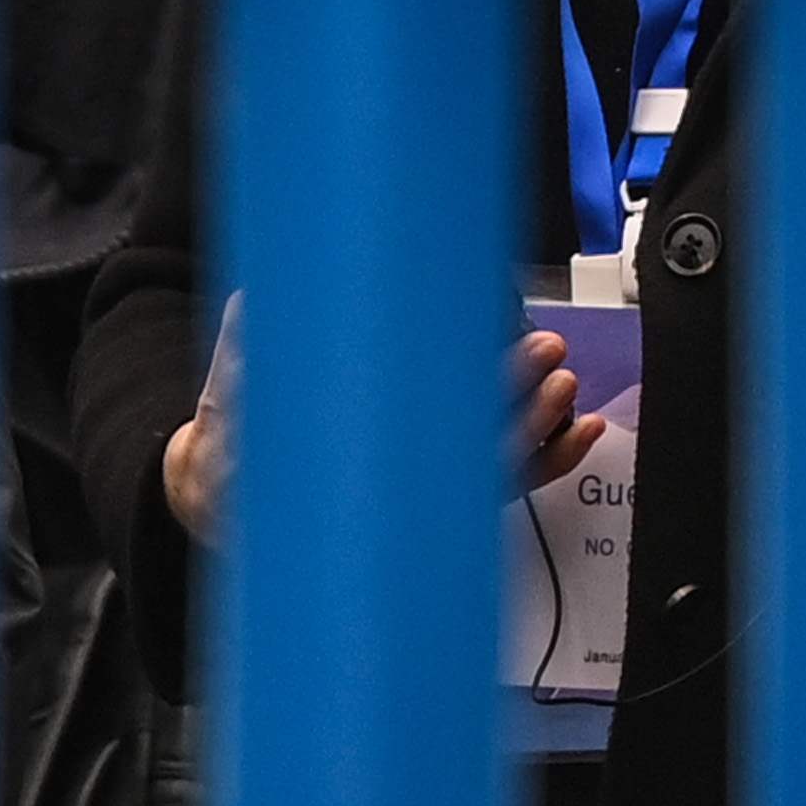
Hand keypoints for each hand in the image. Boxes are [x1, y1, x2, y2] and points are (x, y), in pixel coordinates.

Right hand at [156, 297, 602, 542]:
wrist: (226, 504)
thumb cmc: (237, 444)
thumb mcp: (226, 399)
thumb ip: (242, 352)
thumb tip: (252, 302)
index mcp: (339, 467)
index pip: (419, 439)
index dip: (470, 401)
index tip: (499, 360)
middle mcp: (385, 493)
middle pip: (464, 457)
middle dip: (513, 407)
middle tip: (548, 357)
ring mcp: (414, 501)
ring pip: (490, 479)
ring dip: (539, 437)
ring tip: (569, 390)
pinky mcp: (434, 501)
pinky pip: (500, 490)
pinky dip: (546, 463)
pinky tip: (579, 432)